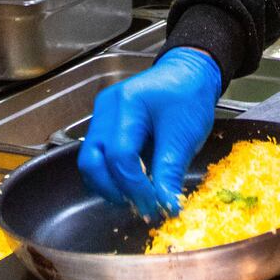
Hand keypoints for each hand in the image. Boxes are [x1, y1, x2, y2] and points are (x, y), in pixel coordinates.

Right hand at [78, 47, 221, 218]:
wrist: (189, 73)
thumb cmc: (189, 96)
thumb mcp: (185, 134)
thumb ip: (170, 172)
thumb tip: (166, 206)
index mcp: (128, 104)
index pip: (120, 155)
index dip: (135, 187)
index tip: (154, 206)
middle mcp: (107, 109)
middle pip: (92, 160)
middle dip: (113, 190)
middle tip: (140, 206)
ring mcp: (102, 115)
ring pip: (90, 161)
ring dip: (109, 185)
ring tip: (136, 198)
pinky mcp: (104, 124)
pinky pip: (97, 155)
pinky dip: (111, 174)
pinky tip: (131, 184)